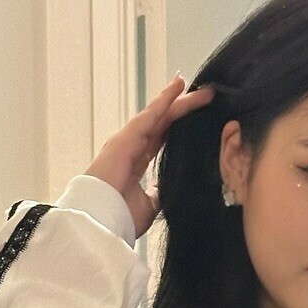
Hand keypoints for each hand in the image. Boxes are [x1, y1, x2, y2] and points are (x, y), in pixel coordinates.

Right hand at [86, 73, 215, 239]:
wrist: (100, 221)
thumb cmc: (119, 216)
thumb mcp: (149, 206)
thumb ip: (158, 194)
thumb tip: (164, 189)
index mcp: (136, 163)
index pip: (162, 138)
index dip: (178, 126)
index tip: (197, 117)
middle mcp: (132, 147)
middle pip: (163, 122)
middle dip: (184, 109)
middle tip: (207, 96)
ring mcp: (127, 140)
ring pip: (158, 115)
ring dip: (179, 100)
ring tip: (201, 90)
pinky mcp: (126, 138)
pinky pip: (149, 115)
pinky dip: (164, 100)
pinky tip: (177, 86)